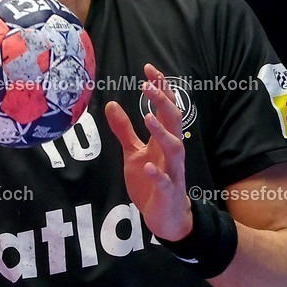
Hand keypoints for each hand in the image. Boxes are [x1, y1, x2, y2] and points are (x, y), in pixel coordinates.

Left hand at [105, 63, 191, 240]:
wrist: (165, 217)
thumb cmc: (151, 182)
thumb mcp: (133, 152)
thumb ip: (124, 130)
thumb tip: (111, 104)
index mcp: (163, 140)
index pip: (165, 108)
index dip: (160, 89)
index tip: (148, 69)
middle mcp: (171, 151)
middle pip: (173, 121)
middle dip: (162, 102)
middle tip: (147, 85)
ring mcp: (172, 171)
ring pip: (175, 147)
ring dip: (163, 132)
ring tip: (148, 117)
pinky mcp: (169, 191)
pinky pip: (166, 181)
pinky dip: (158, 174)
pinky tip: (148, 166)